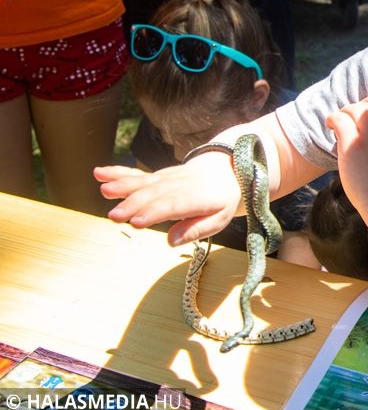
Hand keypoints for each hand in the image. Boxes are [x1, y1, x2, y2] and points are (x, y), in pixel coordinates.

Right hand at [94, 151, 241, 245]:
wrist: (225, 169)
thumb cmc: (221, 199)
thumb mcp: (220, 218)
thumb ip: (196, 229)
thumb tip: (171, 241)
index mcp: (197, 197)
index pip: (173, 205)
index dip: (154, 212)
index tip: (136, 221)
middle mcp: (179, 184)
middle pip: (154, 194)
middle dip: (133, 204)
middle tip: (114, 216)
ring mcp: (166, 177)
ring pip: (143, 182)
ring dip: (123, 186)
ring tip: (104, 191)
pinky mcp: (157, 175)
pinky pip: (137, 174)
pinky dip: (118, 173)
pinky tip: (100, 173)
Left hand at [326, 95, 367, 213]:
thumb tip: (367, 124)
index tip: (364, 110)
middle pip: (367, 105)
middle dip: (355, 109)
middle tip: (347, 120)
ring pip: (353, 109)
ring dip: (343, 113)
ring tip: (337, 124)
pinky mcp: (352, 144)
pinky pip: (339, 119)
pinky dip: (332, 119)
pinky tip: (330, 127)